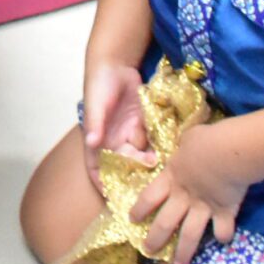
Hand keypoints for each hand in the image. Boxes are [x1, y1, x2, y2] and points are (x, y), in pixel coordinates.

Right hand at [79, 59, 154, 188]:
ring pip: (142, 155)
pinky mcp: (145, 125)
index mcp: (99, 140)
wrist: (117, 63)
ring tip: (165, 166)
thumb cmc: (99, 84)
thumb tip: (92, 143)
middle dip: (138, 173)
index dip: (105, 185)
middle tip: (152, 177)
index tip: (116, 199)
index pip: (98, 169)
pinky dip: (161, 145)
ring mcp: (131, 133)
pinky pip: (153, 140)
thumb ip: (95, 124)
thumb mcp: (96, 104)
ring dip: (152, 161)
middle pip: (126, 165)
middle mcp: (115, 141)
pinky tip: (171, 150)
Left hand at [130, 124, 247, 262]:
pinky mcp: (224, 212)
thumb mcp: (188, 139)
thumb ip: (184, 146)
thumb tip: (188, 142)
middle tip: (148, 251)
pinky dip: (222, 236)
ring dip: (184, 251)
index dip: (139, 209)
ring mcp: (203, 207)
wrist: (228, 151)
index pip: (149, 197)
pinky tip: (221, 240)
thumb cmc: (205, 140)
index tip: (131, 219)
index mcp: (171, 178)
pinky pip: (222, 230)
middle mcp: (183, 197)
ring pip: (189, 235)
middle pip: (164, 223)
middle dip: (155, 239)